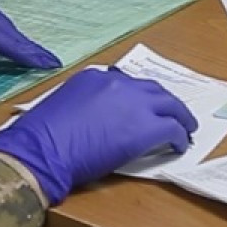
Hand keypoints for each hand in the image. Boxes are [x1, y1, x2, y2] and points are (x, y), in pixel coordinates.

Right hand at [0, 69, 198, 204]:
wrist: (42, 149)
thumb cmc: (41, 135)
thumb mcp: (64, 105)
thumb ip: (86, 104)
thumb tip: (98, 118)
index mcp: (96, 76)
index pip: (127, 83)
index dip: (138, 97)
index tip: (141, 106)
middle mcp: (119, 83)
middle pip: (153, 89)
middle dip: (166, 101)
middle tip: (173, 113)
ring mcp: (134, 103)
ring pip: (171, 104)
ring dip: (180, 115)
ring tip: (185, 126)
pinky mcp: (146, 128)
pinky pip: (173, 129)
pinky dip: (179, 137)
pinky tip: (179, 146)